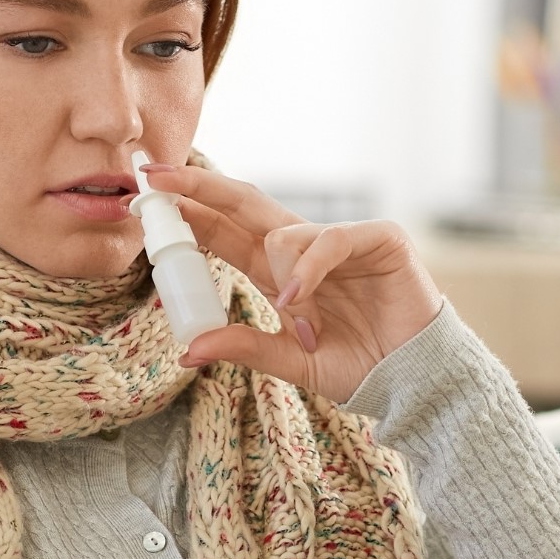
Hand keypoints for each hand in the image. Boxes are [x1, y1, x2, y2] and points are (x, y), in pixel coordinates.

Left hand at [144, 162, 445, 401]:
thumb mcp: (291, 362)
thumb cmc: (360, 369)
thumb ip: (244, 348)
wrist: (413, 382)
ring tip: (300, 321)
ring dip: (281, 277)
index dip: (189, 214)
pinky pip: (327, 240)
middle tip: (156, 176)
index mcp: (280, 273)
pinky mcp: (378, 239)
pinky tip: (303, 298)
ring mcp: (341, 241)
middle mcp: (305, 251)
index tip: (146, 200)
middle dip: (199, 188)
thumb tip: (187, 350)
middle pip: (244, 205)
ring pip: (282, 231)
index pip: (225, 233)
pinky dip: (309, 269)